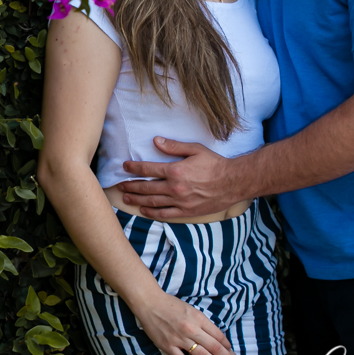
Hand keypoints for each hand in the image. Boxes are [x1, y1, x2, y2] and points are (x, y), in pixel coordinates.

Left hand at [115, 139, 241, 219]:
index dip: (134, 168)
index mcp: (175, 170)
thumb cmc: (215, 164)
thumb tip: (156, 141)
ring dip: (137, 200)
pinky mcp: (186, 211)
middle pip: (146, 187)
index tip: (125, 167)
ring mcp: (180, 201)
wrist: (233, 182)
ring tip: (126, 198)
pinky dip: (152, 213)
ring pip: (152, 201)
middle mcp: (174, 187)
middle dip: (131, 186)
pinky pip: (165, 214)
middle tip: (120, 186)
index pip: (148, 169)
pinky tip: (144, 210)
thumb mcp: (195, 149)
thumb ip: (174, 147)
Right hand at [130, 291, 238, 354]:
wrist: (149, 303)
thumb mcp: (191, 309)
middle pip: (213, 346)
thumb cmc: (171, 305)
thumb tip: (216, 336)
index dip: (226, 344)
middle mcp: (190, 329)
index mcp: (197, 318)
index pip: (217, 334)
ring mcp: (179, 339)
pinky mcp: (168, 346)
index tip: (231, 351)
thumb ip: (203, 322)